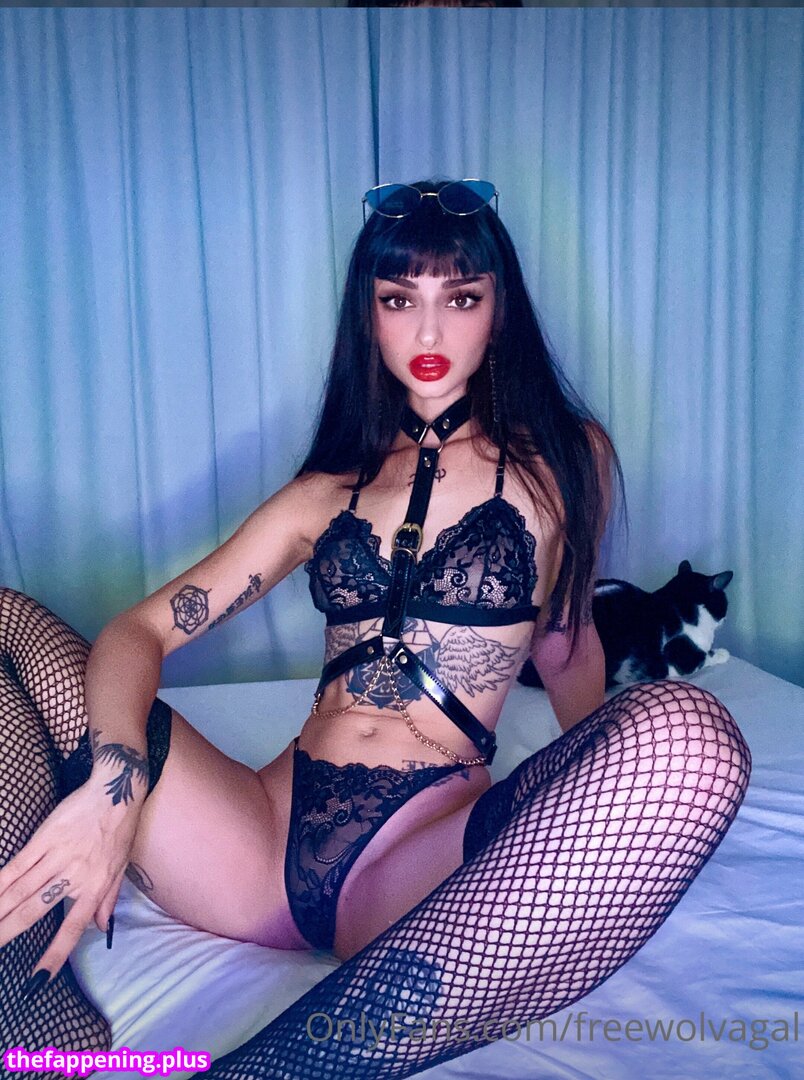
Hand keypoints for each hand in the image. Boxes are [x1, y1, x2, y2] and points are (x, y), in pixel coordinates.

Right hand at [0, 779, 142, 981]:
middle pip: (34, 911)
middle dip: (6, 934)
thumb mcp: (121, 866)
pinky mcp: (45, 836)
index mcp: (96, 886)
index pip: (71, 929)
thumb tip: (100, 929)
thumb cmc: (121, 829)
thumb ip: (108, 899)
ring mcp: (58, 854)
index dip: (53, 957)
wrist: (117, 789)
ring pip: (20, 890)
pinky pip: (17, 864)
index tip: (35, 982)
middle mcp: (75, 874)